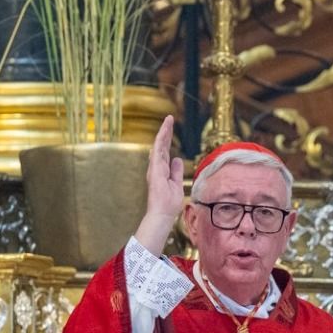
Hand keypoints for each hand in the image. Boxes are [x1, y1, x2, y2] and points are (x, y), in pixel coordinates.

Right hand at [133, 115, 183, 253]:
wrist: (163, 213)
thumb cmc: (169, 203)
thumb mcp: (177, 184)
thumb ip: (177, 171)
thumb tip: (178, 159)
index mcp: (162, 171)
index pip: (165, 152)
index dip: (167, 140)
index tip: (170, 128)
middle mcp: (157, 167)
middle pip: (161, 146)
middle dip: (165, 132)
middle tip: (169, 119)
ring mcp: (155, 168)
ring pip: (159, 145)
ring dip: (164, 132)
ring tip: (168, 120)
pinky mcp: (155, 169)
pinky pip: (158, 151)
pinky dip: (161, 140)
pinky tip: (164, 131)